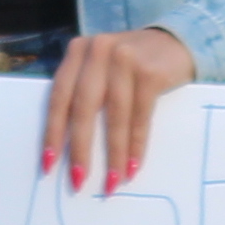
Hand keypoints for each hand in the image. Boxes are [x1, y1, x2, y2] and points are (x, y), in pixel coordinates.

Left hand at [43, 26, 199, 191]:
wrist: (175, 42)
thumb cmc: (129, 65)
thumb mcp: (100, 68)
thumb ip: (82, 92)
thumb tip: (68, 148)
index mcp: (77, 51)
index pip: (58, 97)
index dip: (52, 133)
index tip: (49, 165)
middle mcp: (98, 50)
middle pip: (83, 107)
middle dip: (80, 149)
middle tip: (79, 181)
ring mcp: (125, 59)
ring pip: (114, 115)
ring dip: (112, 154)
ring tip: (111, 182)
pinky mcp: (150, 72)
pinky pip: (140, 117)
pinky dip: (136, 145)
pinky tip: (132, 166)